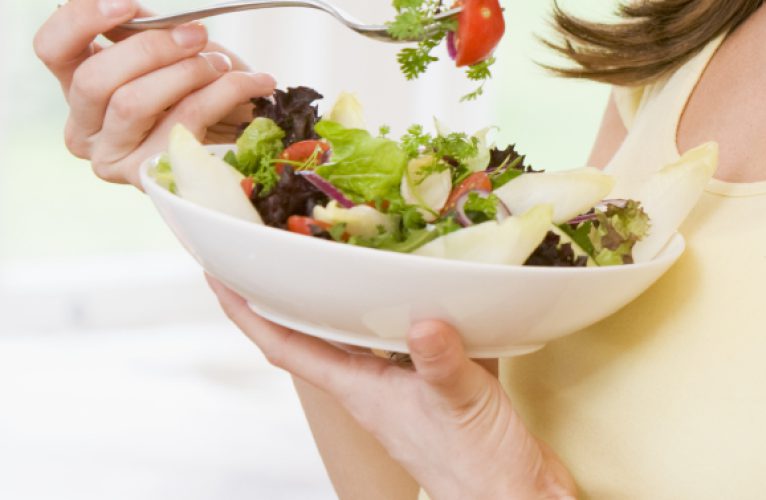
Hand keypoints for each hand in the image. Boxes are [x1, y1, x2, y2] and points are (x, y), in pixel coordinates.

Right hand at [34, 0, 276, 186]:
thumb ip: (144, 30)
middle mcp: (84, 126)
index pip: (52, 48)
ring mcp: (112, 156)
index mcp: (79, 85)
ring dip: (187, 73)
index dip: (82, 20)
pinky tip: (252, 84)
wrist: (248, 136)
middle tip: (198, 35)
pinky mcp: (148, 177)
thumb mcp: (170, 50)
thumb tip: (129, 9)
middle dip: (152, 48)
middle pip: (94, 78)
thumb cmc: (203, 88)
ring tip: (223, 65)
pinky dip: (223, 95)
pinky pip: (181, 125)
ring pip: (132, 103)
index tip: (128, 6)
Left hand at [206, 276, 576, 498]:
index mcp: (362, 390)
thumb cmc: (478, 466)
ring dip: (363, 296)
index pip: (288, 346)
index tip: (219, 275)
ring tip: (354, 253)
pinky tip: (448, 286)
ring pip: (374, 331)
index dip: (249, 312)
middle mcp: (377, 386)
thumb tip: (423, 322)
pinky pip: (429, 337)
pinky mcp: (448, 385)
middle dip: (296, 294)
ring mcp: (411, 386)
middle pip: (321, 333)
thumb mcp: (460, 404)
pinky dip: (432, 308)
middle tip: (279, 247)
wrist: (514, 498)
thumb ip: (441, 362)